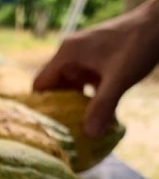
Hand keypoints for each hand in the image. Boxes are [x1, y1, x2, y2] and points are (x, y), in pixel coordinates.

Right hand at [33, 0, 158, 136]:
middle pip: (54, 89)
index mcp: (67, 54)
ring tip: (79, 129)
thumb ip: (103, 106)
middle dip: (58, 110)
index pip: (40, 84)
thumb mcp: (119, 79)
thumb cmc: (138, 44)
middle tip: (64, 134)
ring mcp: (83, 58)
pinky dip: (88, 99)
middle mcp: (70, 55)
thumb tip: (90, 135)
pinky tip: (97, 116)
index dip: (41, 106)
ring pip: (70, 88)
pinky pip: (84, 85)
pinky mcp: (96, 62)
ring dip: (74, 106)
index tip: (47, 128)